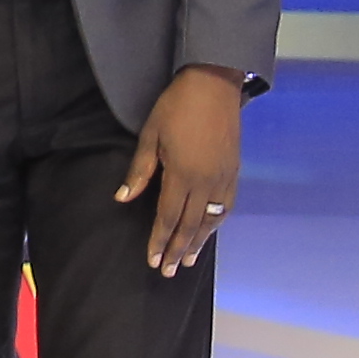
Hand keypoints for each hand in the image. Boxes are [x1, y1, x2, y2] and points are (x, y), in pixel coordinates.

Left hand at [117, 67, 243, 273]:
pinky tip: (210, 230)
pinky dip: (216, 223)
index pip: (168, 218)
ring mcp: (224, 177)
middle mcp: (206, 182)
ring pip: (211, 219)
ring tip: (188, 260)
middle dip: (178, 250)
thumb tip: (124, 198)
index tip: (153, 260)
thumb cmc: (176, 107)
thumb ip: (139, 171)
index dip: (159, 241)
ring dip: (199, 242)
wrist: (213, 85)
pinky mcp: (234, 170)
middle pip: (191, 225)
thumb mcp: (150, 136)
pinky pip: (226, 205)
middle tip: (168, 272)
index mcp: (183, 175)